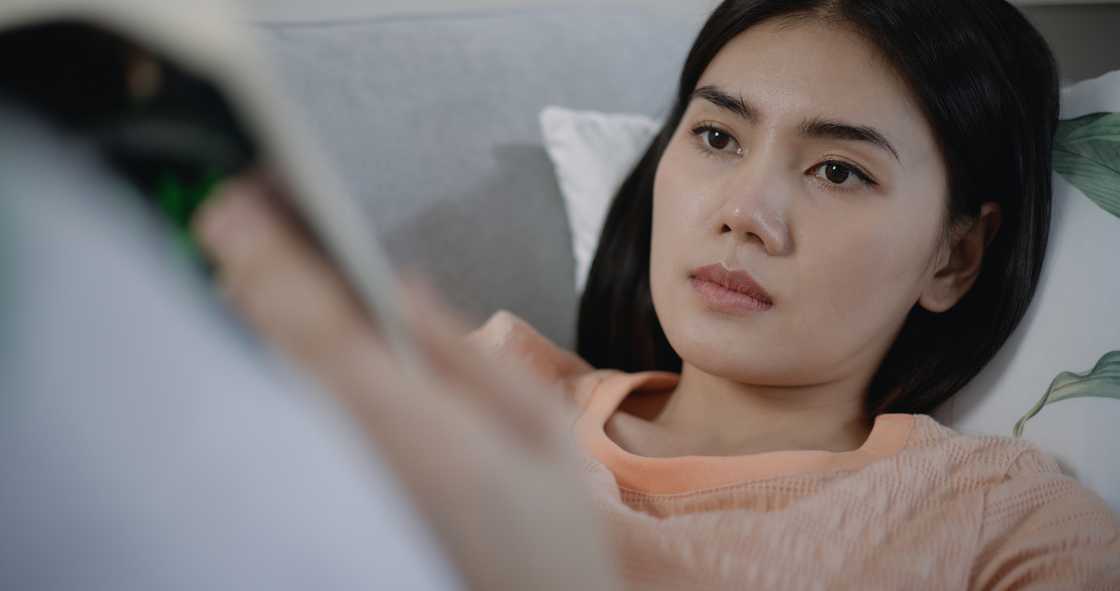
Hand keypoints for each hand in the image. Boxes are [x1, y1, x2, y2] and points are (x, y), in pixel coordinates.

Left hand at [192, 174, 618, 590]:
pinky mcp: (334, 484)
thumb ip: (463, 352)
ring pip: (276, 373)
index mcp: (413, 425)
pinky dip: (276, 348)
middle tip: (239, 204)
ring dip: (258, 305)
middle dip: (250, 269)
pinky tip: (276, 315)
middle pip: (279, 345)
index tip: (241, 201)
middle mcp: (356, 450)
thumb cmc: (546, 529)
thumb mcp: (537, 426)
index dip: (271, 258)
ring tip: (253, 242)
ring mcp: (337, 471)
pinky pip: (292, 401)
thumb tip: (398, 285)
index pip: (319, 326)